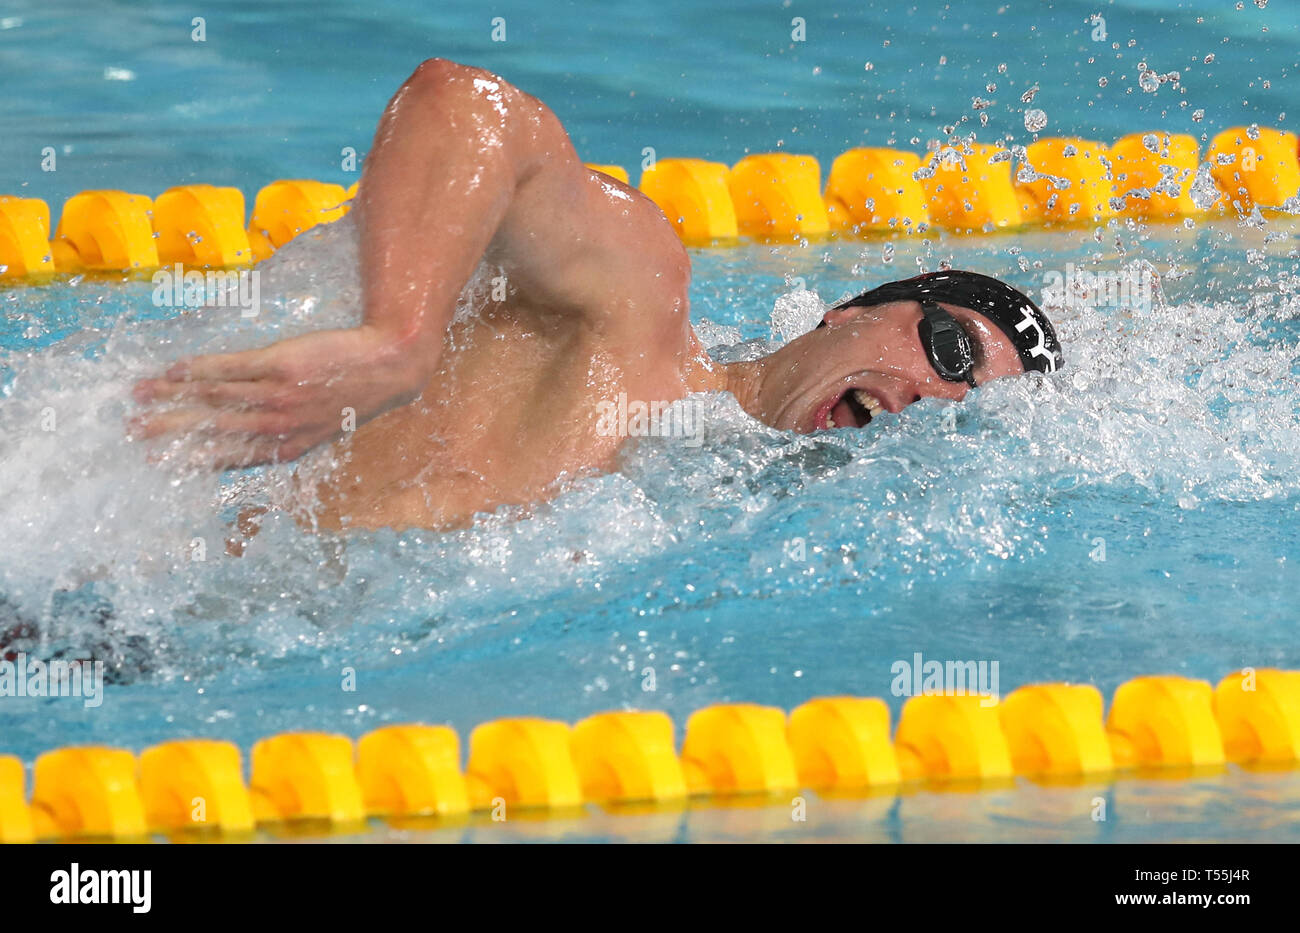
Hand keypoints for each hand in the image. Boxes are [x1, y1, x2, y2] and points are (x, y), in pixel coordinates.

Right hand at [130, 324, 429, 468]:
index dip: (191, 459)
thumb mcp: (324, 426)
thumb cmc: (355, 392)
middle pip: (211, 430)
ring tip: (139, 394)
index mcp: (288, 447)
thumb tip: (255, 434)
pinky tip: (174, 369)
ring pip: (213, 398)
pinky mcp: (279, 365)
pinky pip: (228, 369)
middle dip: (169, 431)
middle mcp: (278, 426)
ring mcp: (277, 396)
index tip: (161, 461)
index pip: (230, 457)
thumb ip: (290, 433)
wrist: (389, 364)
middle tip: (132, 431)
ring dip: (171, 396)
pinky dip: (197, 369)